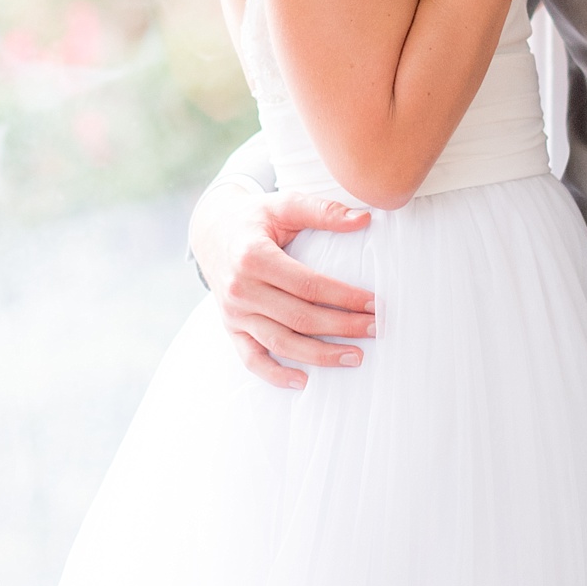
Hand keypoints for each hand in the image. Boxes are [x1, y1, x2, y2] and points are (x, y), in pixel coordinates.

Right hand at [187, 180, 376, 389]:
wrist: (211, 230)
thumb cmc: (255, 217)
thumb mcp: (284, 204)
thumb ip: (323, 211)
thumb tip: (364, 219)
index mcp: (254, 256)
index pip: (308, 284)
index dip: (344, 296)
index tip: (374, 304)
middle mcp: (241, 288)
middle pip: (299, 317)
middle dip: (342, 326)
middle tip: (376, 329)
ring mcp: (234, 312)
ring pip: (280, 342)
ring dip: (320, 355)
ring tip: (354, 357)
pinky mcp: (231, 327)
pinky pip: (251, 359)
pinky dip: (275, 375)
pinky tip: (303, 381)